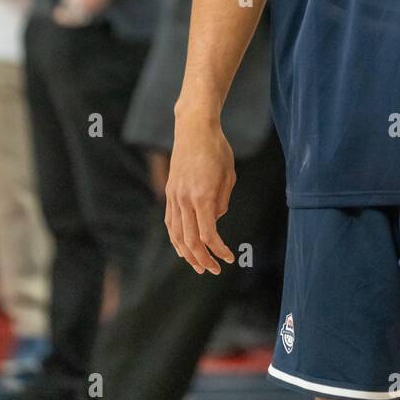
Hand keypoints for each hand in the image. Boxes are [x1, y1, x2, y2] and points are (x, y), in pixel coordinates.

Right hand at [165, 112, 235, 274]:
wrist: (194, 128)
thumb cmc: (217, 149)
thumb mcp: (228, 175)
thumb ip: (222, 201)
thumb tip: (215, 220)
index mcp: (202, 196)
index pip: (209, 234)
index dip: (219, 250)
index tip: (230, 258)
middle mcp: (185, 199)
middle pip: (190, 240)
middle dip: (203, 259)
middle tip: (215, 270)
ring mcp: (174, 196)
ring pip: (176, 235)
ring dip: (187, 254)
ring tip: (198, 265)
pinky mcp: (170, 192)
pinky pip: (170, 222)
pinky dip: (175, 238)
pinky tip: (182, 247)